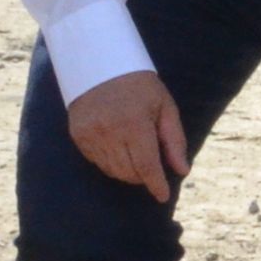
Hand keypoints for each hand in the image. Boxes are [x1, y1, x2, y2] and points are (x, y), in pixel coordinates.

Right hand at [65, 69, 188, 201]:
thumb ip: (174, 140)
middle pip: (129, 173)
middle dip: (144, 176)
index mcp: (134, 123)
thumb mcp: (165, 106)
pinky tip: (118, 146)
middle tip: (152, 165)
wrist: (100, 64)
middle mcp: (109, 132)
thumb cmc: (139, 86)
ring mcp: (90, 135)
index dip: (156, 184)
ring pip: (113, 171)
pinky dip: (111, 162)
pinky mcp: (78, 136)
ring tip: (135, 153)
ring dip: (128, 171)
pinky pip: (97, 162)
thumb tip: (182, 171)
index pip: (146, 166)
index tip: (163, 196)